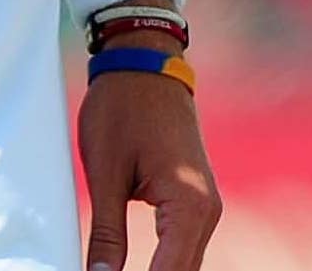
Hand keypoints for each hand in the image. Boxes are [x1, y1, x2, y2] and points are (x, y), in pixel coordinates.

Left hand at [78, 25, 219, 270]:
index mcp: (189, 203)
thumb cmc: (123, 105)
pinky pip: (181, 247)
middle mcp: (206, 209)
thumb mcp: (105, 172)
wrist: (145, 60)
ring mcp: (204, 205)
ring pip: (183, 265)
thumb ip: (106, 234)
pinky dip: (161, 266)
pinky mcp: (194, 201)